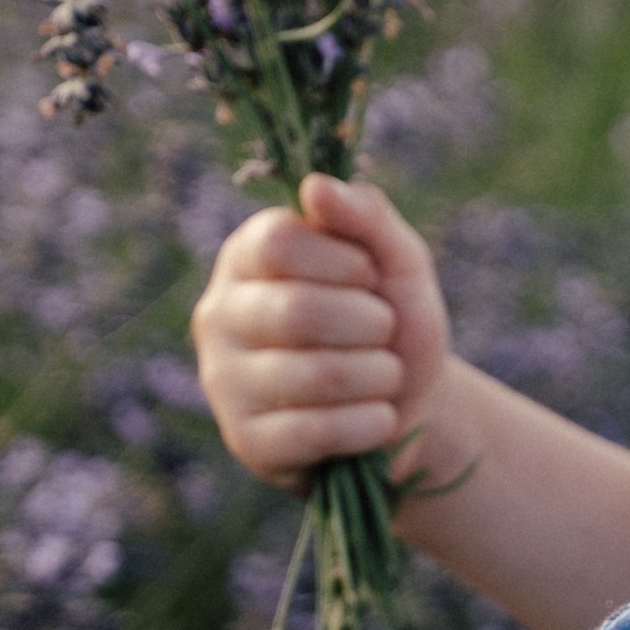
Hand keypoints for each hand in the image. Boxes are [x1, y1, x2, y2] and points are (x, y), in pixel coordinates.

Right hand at [189, 173, 452, 491]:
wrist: (410, 408)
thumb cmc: (393, 323)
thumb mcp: (397, 262)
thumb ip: (365, 217)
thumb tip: (314, 187)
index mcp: (246, 258)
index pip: (277, 243)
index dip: (343, 261)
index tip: (370, 277)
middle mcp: (219, 315)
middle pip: (296, 312)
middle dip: (371, 324)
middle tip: (385, 331)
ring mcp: (225, 382)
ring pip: (314, 375)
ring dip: (379, 376)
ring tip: (386, 375)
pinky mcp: (246, 443)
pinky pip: (315, 432)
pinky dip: (371, 424)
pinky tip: (380, 418)